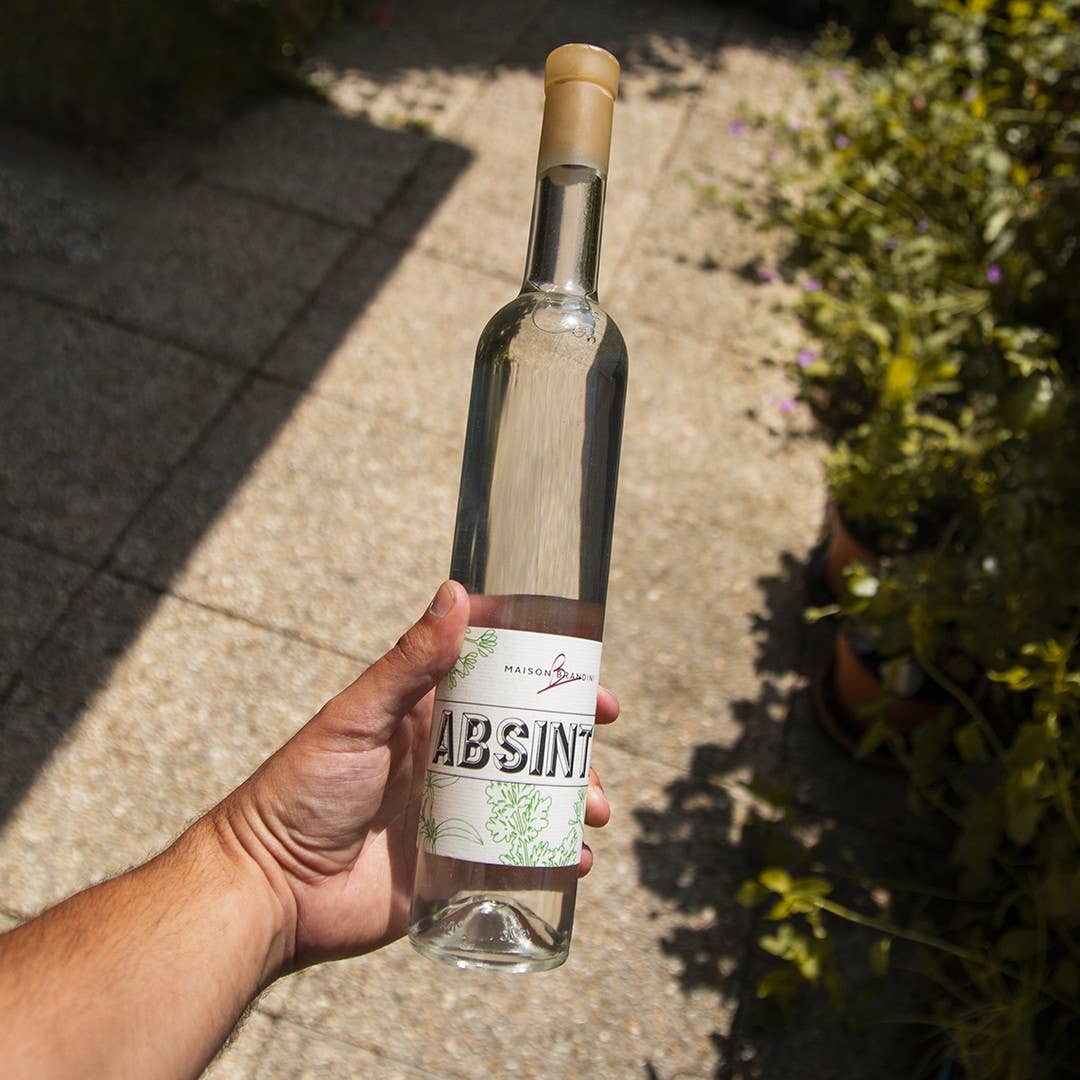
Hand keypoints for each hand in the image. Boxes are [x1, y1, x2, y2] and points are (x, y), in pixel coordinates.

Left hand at [214, 580, 617, 973]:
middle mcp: (451, 761)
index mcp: (429, 717)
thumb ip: (407, 663)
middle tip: (600, 754)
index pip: (502, 688)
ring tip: (595, 814)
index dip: (550, 683)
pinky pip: (519, 855)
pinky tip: (576, 861)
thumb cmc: (303, 790)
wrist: (271, 889)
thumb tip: (456, 592)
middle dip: (574, 748)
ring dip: (575, 800)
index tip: (590, 685)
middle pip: (530, 745)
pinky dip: (555, 854)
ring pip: (534, 798)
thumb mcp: (357, 718)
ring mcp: (458, 814)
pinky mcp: (458, 865)